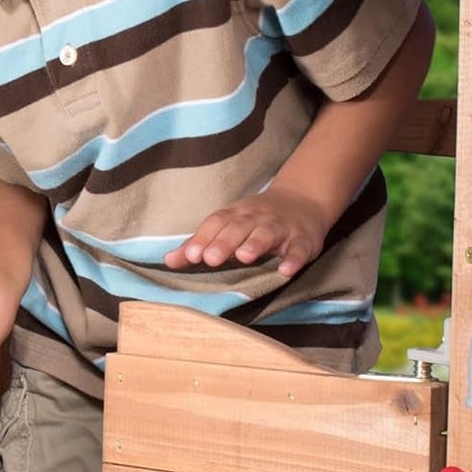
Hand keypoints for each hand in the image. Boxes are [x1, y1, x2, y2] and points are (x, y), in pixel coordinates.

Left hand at [161, 186, 330, 277]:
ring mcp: (281, 228)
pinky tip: (286, 270)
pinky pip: (299, 249)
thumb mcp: (228, 225)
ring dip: (255, 244)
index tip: (189, 256)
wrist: (302, 201)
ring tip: (244, 257)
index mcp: (236, 215)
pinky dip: (293, 258)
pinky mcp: (304, 240)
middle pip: (238, 228)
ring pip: (267, 234)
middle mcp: (256, 219)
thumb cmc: (255, 219)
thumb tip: (168, 260)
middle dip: (224, 242)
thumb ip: (201, 243)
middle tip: (211, 259)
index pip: (216, 223)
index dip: (203, 238)